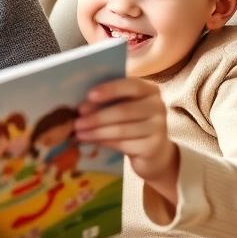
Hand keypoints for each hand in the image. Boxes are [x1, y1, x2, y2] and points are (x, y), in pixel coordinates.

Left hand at [75, 77, 178, 201]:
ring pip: (122, 129)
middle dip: (97, 116)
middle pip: (124, 110)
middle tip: (77, 121)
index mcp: (150, 90)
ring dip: (96, 131)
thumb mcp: (125, 106)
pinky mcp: (153, 147)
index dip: (110, 90)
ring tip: (79, 133)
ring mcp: (158, 128)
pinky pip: (124, 144)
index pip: (132, 86)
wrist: (154, 151)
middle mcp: (158, 107)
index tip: (89, 95)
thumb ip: (109, 100)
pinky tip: (91, 141)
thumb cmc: (132, 122)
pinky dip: (104, 142)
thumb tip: (81, 103)